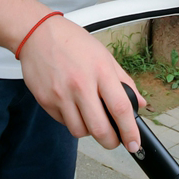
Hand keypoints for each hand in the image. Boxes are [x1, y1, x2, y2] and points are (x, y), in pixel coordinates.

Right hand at [18, 14, 145, 151]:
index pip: (120, 108)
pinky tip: (75, 108)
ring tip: (92, 119)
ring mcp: (61, 94)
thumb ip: (124, 81)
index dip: (130, 131)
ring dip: (90, 132)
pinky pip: (64, 123)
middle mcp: (81, 85)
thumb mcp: (105, 56)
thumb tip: (140, 103)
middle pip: (99, 129)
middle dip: (110, 141)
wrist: (38, 34)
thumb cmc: (74, 43)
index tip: (134, 144)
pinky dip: (73, 122)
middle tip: (114, 140)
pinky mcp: (45, 101)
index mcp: (101, 71)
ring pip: (80, 131)